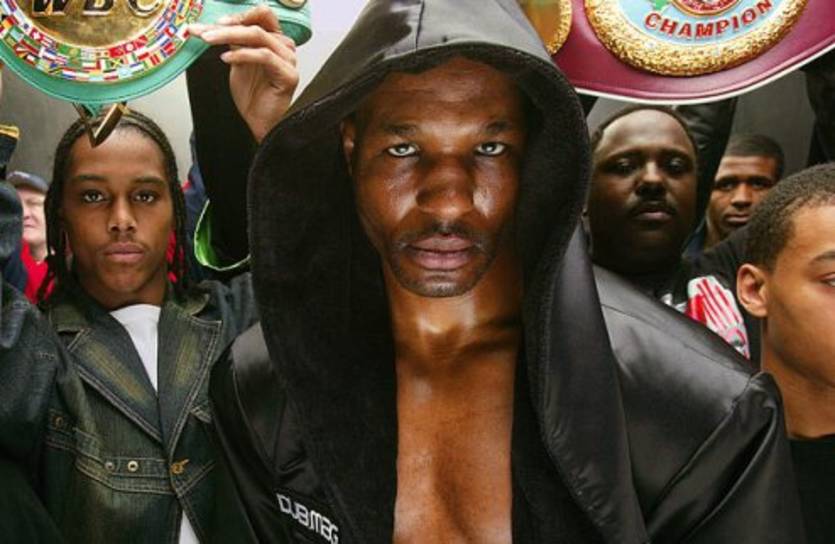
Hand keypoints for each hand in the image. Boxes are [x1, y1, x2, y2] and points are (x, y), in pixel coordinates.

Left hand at [189, 6, 298, 143]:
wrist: (258, 122)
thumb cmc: (252, 95)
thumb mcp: (237, 60)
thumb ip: (233, 41)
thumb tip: (210, 25)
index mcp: (274, 39)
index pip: (260, 15)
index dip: (237, 15)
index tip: (212, 22)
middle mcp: (284, 46)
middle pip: (257, 23)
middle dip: (228, 25)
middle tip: (205, 31)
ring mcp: (288, 60)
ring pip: (258, 36)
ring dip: (229, 35)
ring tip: (208, 40)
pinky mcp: (288, 75)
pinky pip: (264, 56)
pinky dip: (242, 54)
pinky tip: (226, 58)